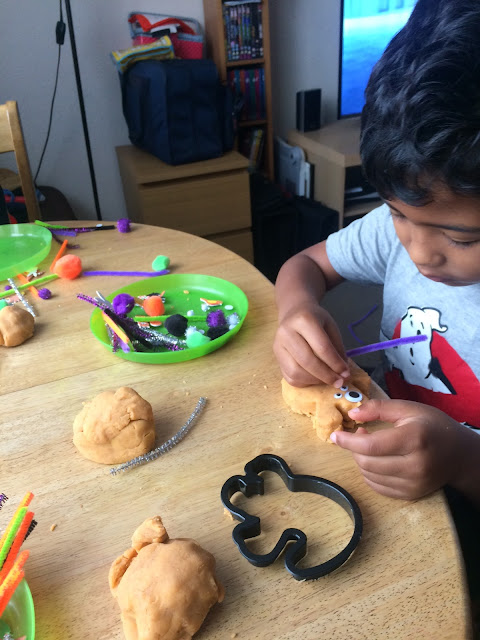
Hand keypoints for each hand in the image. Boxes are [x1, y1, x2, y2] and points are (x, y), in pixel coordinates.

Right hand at [273, 302, 349, 386]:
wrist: (294, 312)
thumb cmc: (315, 320)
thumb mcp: (330, 327)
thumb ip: (337, 349)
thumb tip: (343, 373)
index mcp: (304, 320)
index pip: (322, 347)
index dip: (335, 363)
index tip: (346, 374)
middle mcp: (287, 332)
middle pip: (307, 361)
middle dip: (326, 375)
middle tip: (339, 382)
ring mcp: (278, 346)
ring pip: (295, 372)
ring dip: (315, 380)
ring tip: (327, 379)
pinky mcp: (276, 357)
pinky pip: (290, 377)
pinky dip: (305, 382)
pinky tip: (315, 378)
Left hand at [331, 399, 470, 500]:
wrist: (460, 455)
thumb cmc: (433, 426)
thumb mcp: (408, 409)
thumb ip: (378, 408)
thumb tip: (352, 414)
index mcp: (414, 438)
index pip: (371, 445)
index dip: (348, 441)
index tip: (336, 435)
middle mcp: (415, 464)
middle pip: (367, 463)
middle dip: (355, 449)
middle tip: (360, 434)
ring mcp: (414, 483)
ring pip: (370, 476)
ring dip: (361, 460)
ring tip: (369, 446)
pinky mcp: (411, 495)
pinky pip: (378, 487)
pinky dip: (369, 474)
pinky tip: (376, 461)